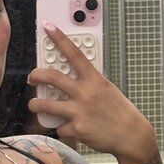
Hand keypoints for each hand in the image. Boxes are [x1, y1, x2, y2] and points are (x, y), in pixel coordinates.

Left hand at [27, 24, 157, 163]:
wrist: (131, 136)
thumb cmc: (120, 112)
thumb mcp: (107, 90)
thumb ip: (89, 82)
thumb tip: (70, 78)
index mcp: (95, 80)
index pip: (74, 53)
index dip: (59, 38)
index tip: (48, 27)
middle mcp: (85, 93)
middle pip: (52, 77)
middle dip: (36, 75)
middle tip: (32, 78)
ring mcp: (79, 111)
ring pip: (45, 104)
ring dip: (35, 104)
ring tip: (35, 104)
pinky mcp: (77, 129)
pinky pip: (59, 127)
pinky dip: (61, 128)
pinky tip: (69, 128)